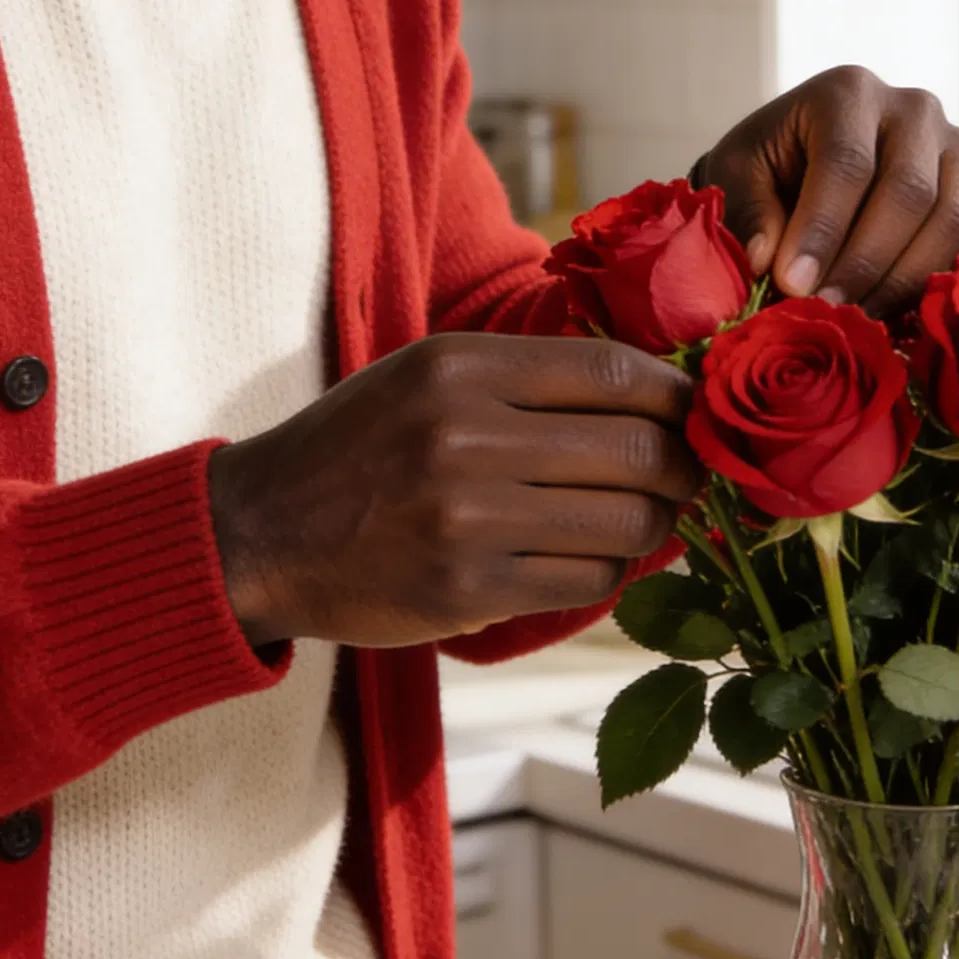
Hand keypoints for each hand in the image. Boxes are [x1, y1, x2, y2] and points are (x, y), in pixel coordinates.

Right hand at [208, 332, 695, 649]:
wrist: (260, 534)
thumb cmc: (356, 448)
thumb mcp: (426, 375)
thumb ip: (525, 377)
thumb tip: (652, 393)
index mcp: (461, 367)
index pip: (615, 372)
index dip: (678, 397)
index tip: (697, 414)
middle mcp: (466, 436)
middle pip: (637, 451)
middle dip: (686, 469)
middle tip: (691, 478)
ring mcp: (468, 519)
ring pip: (624, 523)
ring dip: (653, 528)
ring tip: (643, 521)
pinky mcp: (468, 590)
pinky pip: (586, 581)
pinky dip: (606, 574)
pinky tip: (587, 560)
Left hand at [697, 66, 958, 317]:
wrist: (813, 158)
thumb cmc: (771, 165)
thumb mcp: (739, 175)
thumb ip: (751, 213)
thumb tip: (766, 261)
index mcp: (848, 92)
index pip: (847, 163)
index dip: (823, 230)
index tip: (794, 285)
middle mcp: (915, 108)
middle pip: (909, 191)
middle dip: (865, 262)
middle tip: (827, 310)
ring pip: (952, 219)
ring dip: (904, 280)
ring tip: (857, 316)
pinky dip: (945, 279)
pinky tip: (899, 308)